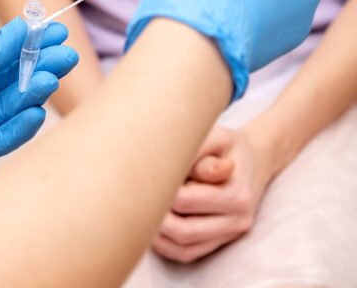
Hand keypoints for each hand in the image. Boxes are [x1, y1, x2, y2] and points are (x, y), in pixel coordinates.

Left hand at [0, 18, 78, 195]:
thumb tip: (20, 31)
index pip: (7, 58)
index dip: (32, 48)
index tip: (57, 36)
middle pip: (13, 86)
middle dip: (39, 71)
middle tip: (63, 60)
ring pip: (7, 113)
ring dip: (29, 99)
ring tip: (48, 82)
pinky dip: (14, 132)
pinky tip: (32, 116)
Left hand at [154, 126, 275, 262]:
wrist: (253, 161)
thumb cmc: (226, 147)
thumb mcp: (217, 137)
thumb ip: (199, 150)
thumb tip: (180, 166)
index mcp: (237, 195)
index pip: (183, 200)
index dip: (160, 190)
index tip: (146, 176)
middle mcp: (237, 220)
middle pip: (181, 229)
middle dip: (154, 214)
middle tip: (138, 195)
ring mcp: (229, 235)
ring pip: (182, 246)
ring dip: (156, 232)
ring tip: (142, 207)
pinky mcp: (218, 243)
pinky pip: (185, 253)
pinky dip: (163, 244)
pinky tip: (151, 224)